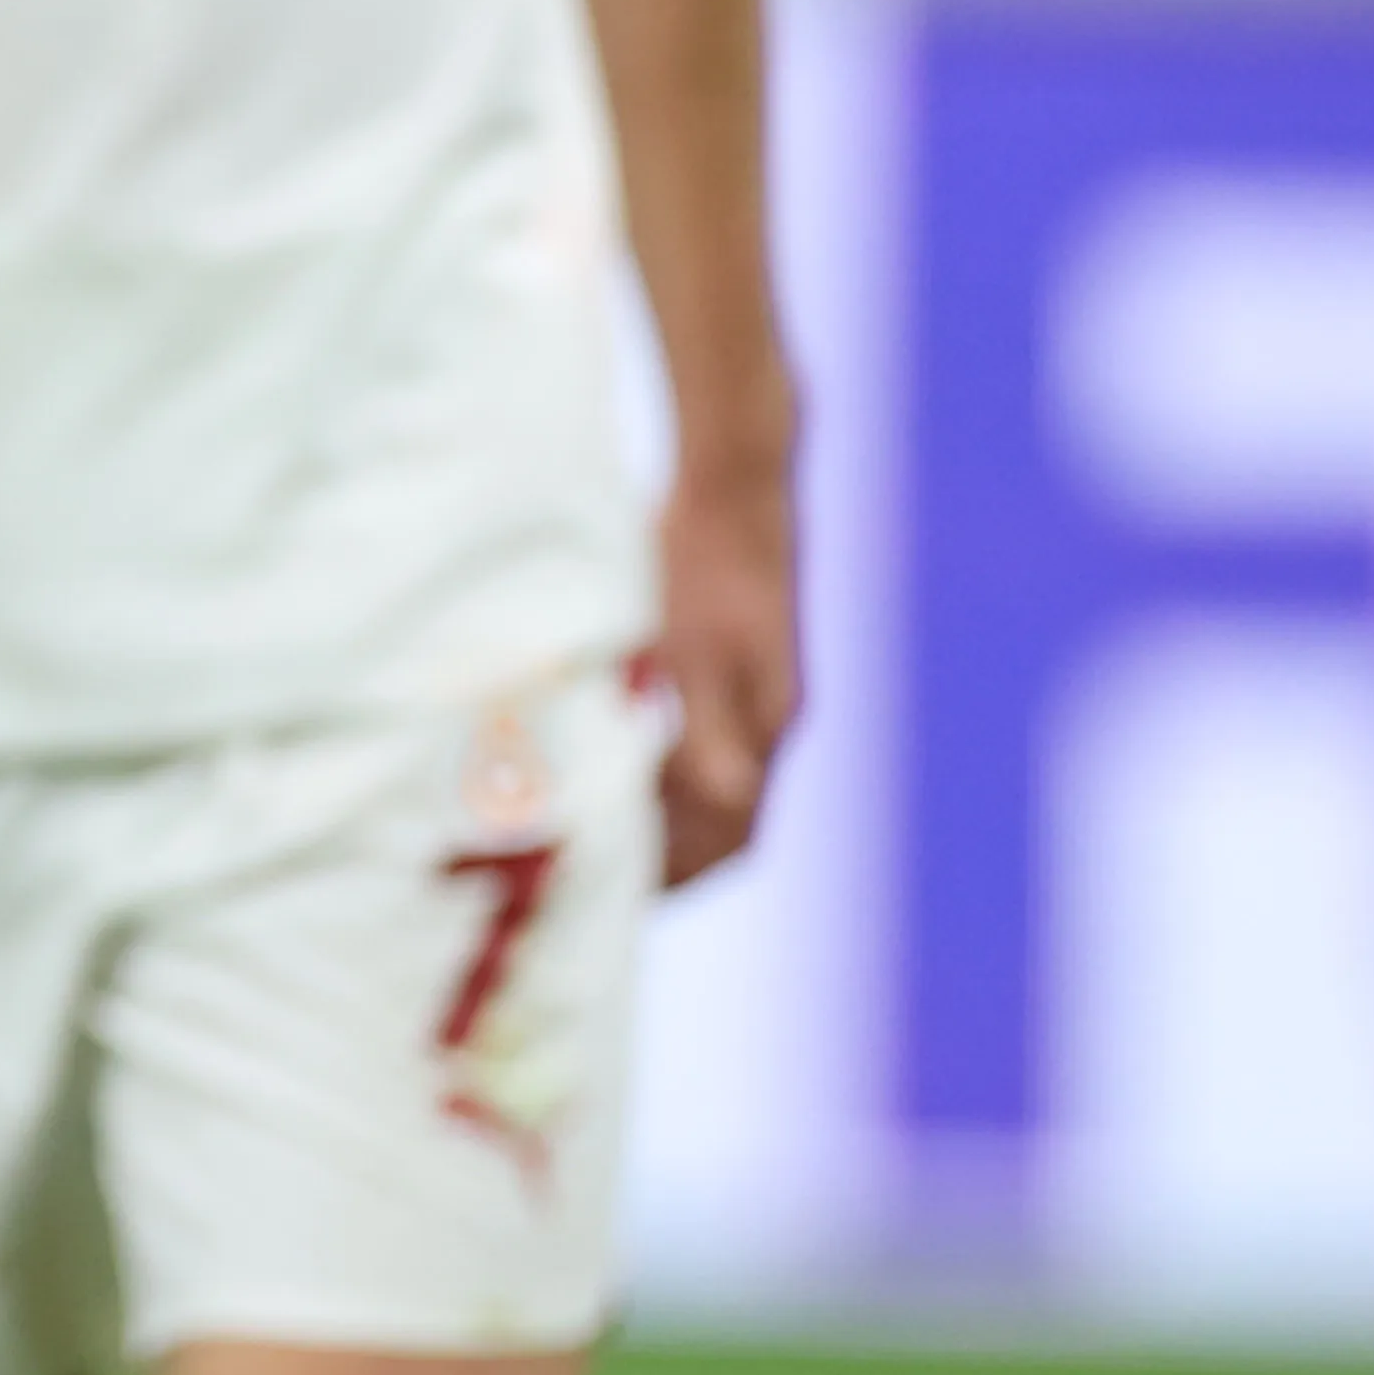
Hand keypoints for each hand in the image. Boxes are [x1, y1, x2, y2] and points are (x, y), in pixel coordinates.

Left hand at [649, 456, 798, 888]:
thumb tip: (729, 803)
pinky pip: (704, 737)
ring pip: (714, 779)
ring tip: (605, 836)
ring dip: (668, 816)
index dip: (677, 875)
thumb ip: (706, 728)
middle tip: (606, 886)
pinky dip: (665, 767)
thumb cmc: (701, 554)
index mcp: (762, 721)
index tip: (621, 901)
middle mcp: (767, 714)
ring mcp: (756, 685)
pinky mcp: (736, 654)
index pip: (727, 833)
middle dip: (673, 860)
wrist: (734, 473)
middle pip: (726, 819)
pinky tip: (618, 758)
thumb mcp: (691, 643)